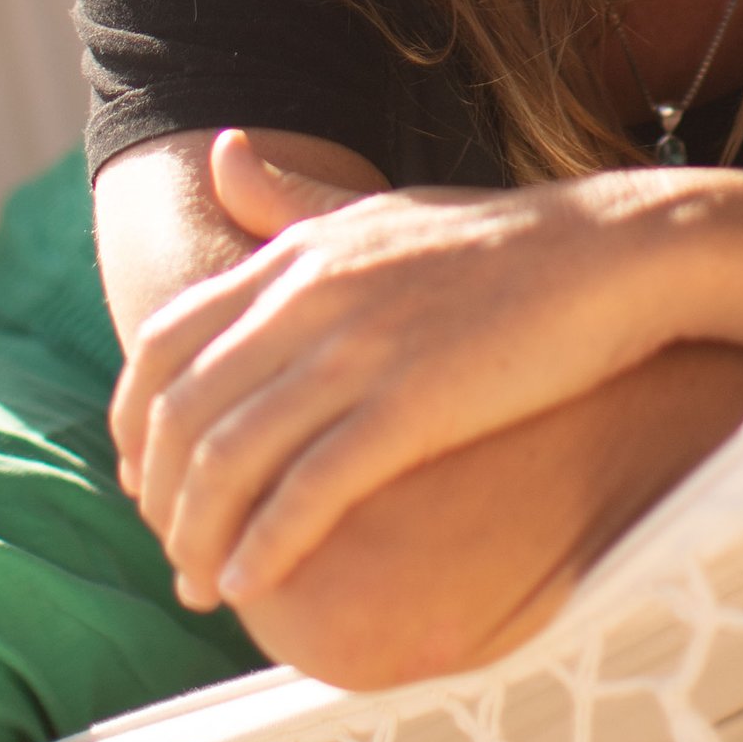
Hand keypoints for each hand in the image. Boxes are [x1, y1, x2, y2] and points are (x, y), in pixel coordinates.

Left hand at [113, 132, 685, 612]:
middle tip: (169, 550)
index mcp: (297, 254)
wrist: (608, 257)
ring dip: (200, 536)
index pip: (165, 340)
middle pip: (183, 410)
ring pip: (231, 459)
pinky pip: (310, 490)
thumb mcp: (377, 211)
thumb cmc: (494, 244)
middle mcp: (310, 296)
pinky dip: (266, 545)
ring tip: (201, 587)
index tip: (138, 478)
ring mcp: (360, 349)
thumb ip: (290, 202)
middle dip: (160, 495)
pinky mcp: (413, 405)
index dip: (134, 419)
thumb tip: (217, 154)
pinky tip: (250, 586)